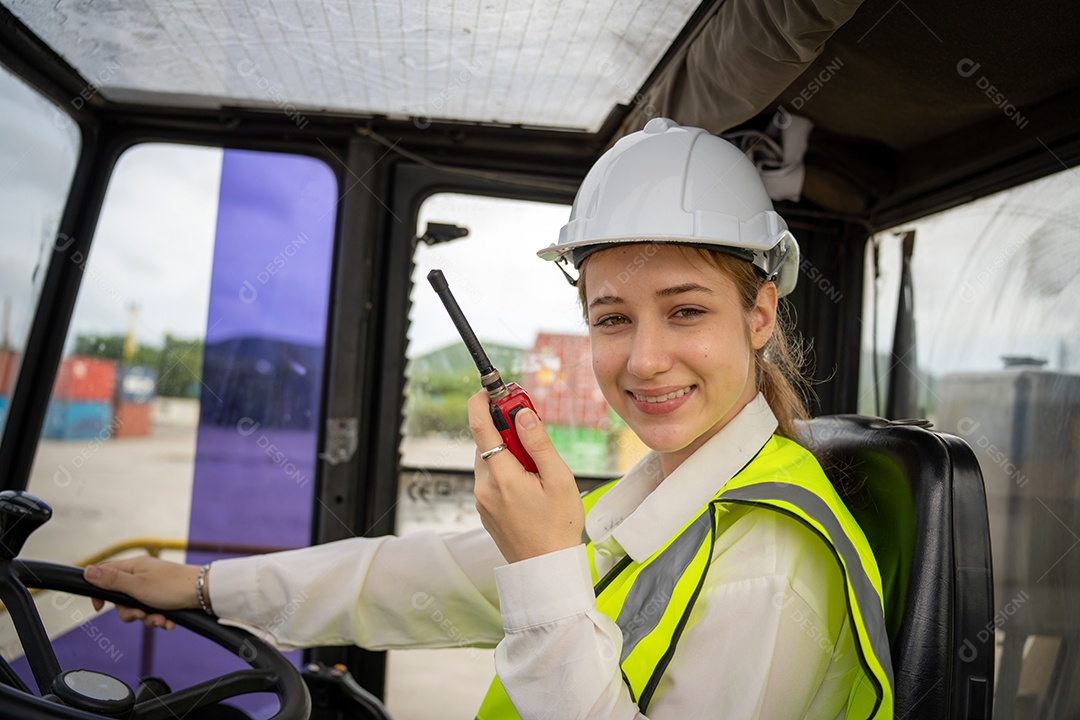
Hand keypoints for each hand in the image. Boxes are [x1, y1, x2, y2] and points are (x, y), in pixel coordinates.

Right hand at [83, 556, 202, 629]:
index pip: (105, 573)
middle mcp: (142, 575)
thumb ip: (112, 581)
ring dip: (148, 618)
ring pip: (138, 608)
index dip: (99, 591)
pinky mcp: (165, 597)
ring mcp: (154, 586)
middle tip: (141, 614)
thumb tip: (87, 571)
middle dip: (130, 612)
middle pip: (121, 598)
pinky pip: (153, 612)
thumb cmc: (172, 586)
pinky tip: (168, 622)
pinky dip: (159, 619)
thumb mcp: (136, 585)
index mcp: (133, 566)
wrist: (205, 593)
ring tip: (161, 620)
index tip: (100, 607)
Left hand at [468, 391, 584, 563]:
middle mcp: (484, 486)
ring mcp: (482, 499)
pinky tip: (528, 482)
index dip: (481, 402)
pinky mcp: (485, 509)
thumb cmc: (558, 526)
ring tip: (537, 463)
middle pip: (486, 441)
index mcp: (502, 476)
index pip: (480, 427)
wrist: (546, 569)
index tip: (491, 389)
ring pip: (488, 459)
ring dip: (507, 450)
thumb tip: (523, 414)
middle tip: (530, 423)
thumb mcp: (558, 479)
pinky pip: (490, 477)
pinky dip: (505, 468)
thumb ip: (539, 443)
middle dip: (505, 427)